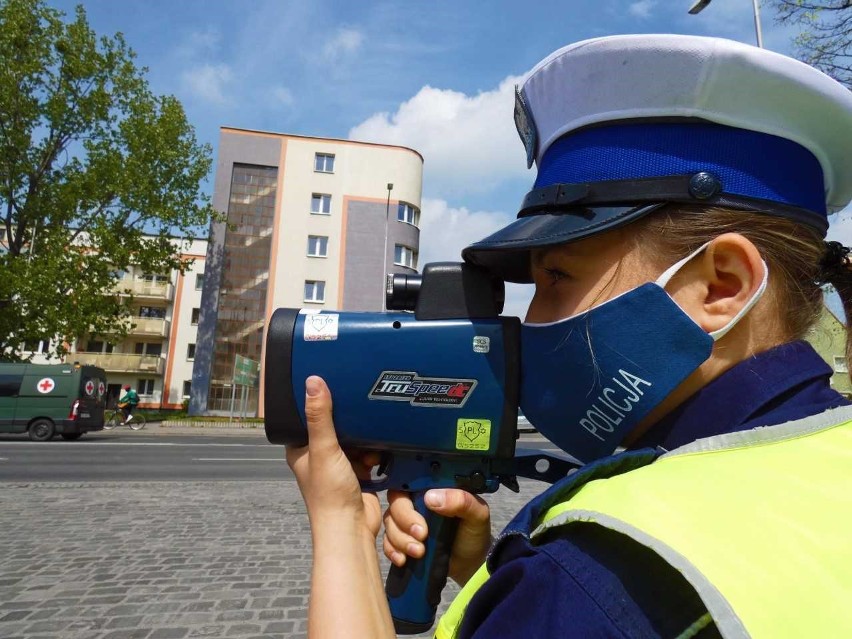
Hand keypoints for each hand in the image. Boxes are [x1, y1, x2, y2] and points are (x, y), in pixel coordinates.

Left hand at [286, 376, 381, 537]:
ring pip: (353, 438)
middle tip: (360, 404)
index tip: (332, 384)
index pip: (306, 417)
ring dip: (364, 436)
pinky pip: (368, 452)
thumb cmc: (329, 493)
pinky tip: (379, 448)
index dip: (317, 403)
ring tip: (371, 432)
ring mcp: (339, 464)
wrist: (352, 528)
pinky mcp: (358, 472)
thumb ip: (320, 417)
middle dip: (348, 419)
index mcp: (301, 449)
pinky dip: (375, 450)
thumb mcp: (323, 449)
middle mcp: (318, 455)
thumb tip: (313, 380)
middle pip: (334, 426)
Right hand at [383, 488, 491, 585]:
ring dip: (400, 539)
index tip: (420, 518)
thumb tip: (432, 497)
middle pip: (396, 502)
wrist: (471, 563)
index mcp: (433, 488)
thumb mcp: (477, 515)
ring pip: (390, 522)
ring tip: (419, 552)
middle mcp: (416, 501)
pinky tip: (403, 559)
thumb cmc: (474, 533)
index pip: (410, 482)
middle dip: (405, 521)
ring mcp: (407, 521)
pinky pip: (387, 541)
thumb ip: (461, 501)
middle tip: (422, 535)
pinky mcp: (402, 539)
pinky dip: (392, 550)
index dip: (408, 497)